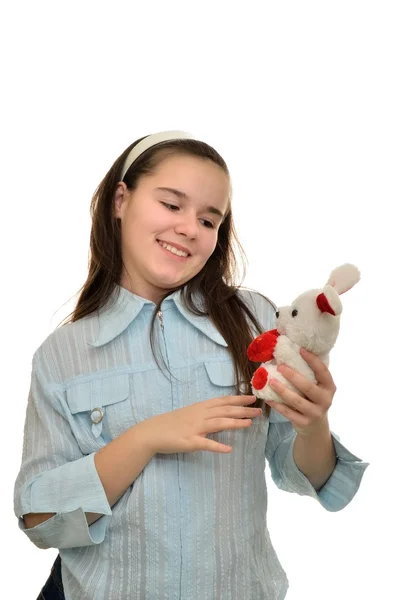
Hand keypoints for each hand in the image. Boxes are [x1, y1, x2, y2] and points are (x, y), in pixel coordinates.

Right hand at [139, 395, 261, 453]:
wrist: (152, 432)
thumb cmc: (172, 423)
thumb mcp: (191, 413)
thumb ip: (207, 413)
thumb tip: (223, 414)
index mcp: (201, 407)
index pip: (223, 401)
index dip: (239, 399)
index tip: (253, 397)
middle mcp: (200, 415)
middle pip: (225, 410)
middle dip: (242, 410)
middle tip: (259, 411)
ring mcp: (195, 428)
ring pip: (218, 424)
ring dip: (234, 423)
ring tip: (249, 424)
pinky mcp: (189, 442)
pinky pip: (205, 444)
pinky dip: (217, 447)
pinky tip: (228, 450)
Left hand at [266, 348, 335, 435]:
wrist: (315, 426)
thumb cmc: (312, 399)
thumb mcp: (317, 387)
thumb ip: (308, 374)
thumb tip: (287, 354)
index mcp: (329, 387)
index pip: (323, 371)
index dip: (312, 360)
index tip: (300, 350)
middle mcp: (325, 400)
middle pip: (308, 387)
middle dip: (293, 376)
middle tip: (280, 366)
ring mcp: (315, 413)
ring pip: (297, 401)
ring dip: (282, 390)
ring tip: (271, 381)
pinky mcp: (304, 423)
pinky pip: (288, 413)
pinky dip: (277, 405)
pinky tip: (267, 398)